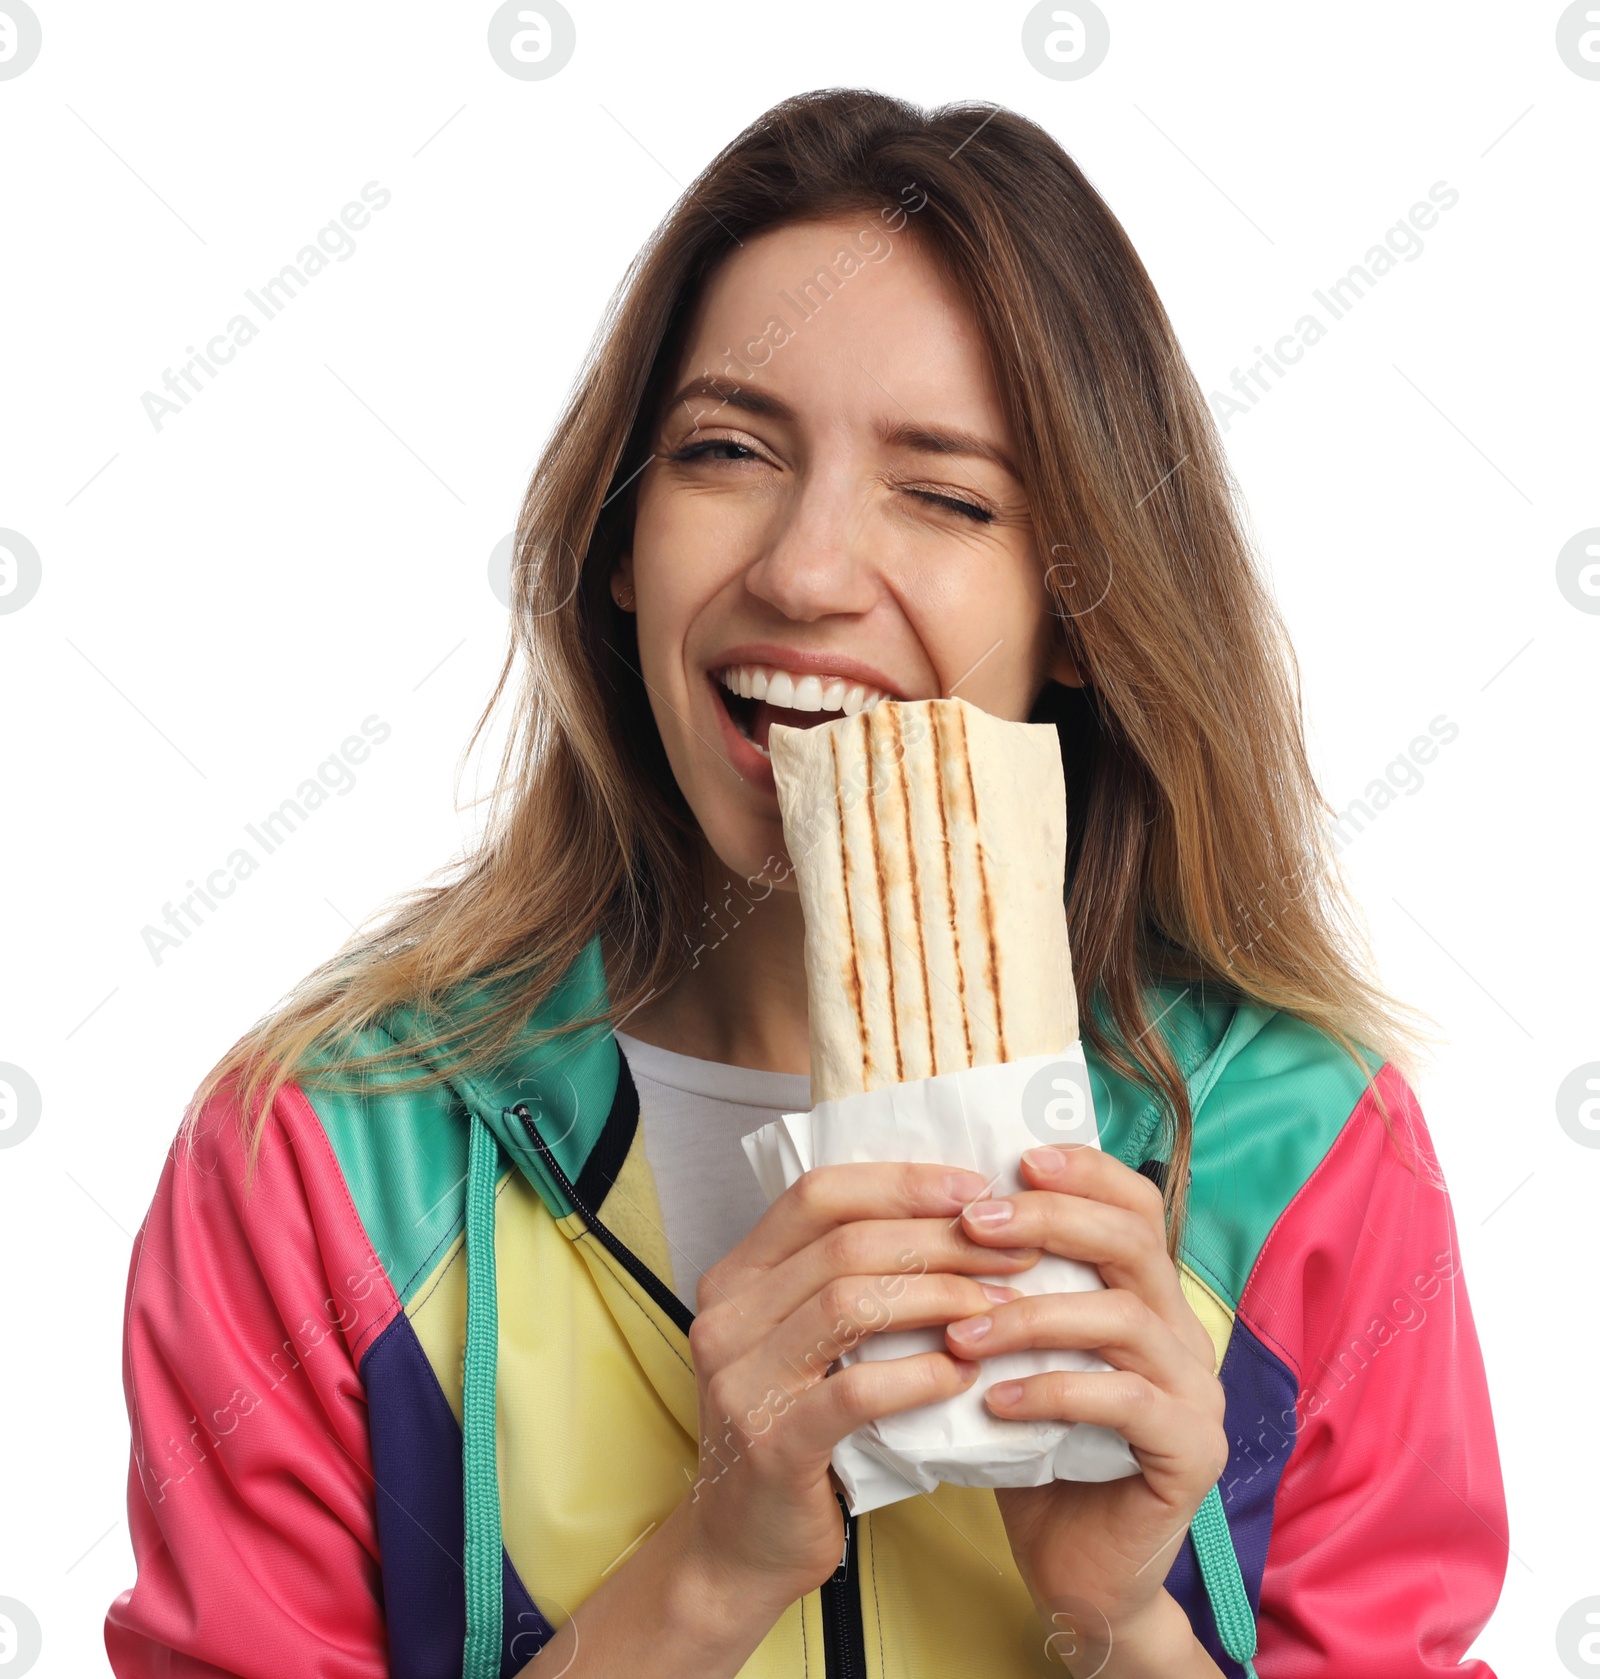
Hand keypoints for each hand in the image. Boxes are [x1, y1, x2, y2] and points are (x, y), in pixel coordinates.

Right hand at [677, 1161, 1045, 1614]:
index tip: (974, 1190)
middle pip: (844, 1242)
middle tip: (1012, 1252)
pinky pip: (858, 1391)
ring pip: (851, 1302)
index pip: (818, 1194)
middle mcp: (728, 1315)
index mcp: (737, 1275)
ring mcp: (742, 1379)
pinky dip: (921, 1375)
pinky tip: (963, 1374)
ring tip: (999, 1308)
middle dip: (940, 1239)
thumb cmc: (793, 1432)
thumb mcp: (804, 1342)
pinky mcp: (772, 1442)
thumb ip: (847, 1281)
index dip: (900, 1183)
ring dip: (939, 1297)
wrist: (741, 1548)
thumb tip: (953, 1218)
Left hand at [945, 1145, 1227, 1673]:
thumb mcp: (1014, 1355)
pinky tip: (993, 1400)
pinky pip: (1124, 1401)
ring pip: (1121, 1318)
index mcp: (1144, 1295)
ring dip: (1030, 1316)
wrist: (1075, 1572)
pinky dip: (1051, 1391)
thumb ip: (1003, 1290)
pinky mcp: (1189, 1450)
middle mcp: (1181, 1330)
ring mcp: (1194, 1390)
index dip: (1082, 1170)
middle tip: (974, 1222)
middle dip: (1049, 1221)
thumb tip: (927, 1213)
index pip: (1133, 1203)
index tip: (1015, 1158)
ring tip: (959, 1331)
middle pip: (1131, 1242)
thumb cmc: (1033, 1451)